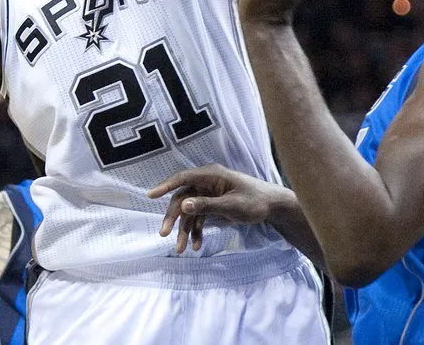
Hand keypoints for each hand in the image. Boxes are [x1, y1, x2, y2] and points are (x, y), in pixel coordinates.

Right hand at [148, 164, 284, 253]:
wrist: (273, 207)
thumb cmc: (254, 201)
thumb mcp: (231, 206)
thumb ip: (207, 205)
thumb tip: (183, 205)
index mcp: (210, 175)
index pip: (183, 178)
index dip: (165, 186)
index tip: (150, 195)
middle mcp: (206, 182)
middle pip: (182, 198)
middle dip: (174, 218)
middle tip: (164, 234)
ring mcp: (208, 194)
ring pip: (189, 211)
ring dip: (184, 230)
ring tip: (181, 250)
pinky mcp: (212, 205)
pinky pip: (198, 218)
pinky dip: (196, 231)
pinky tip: (196, 246)